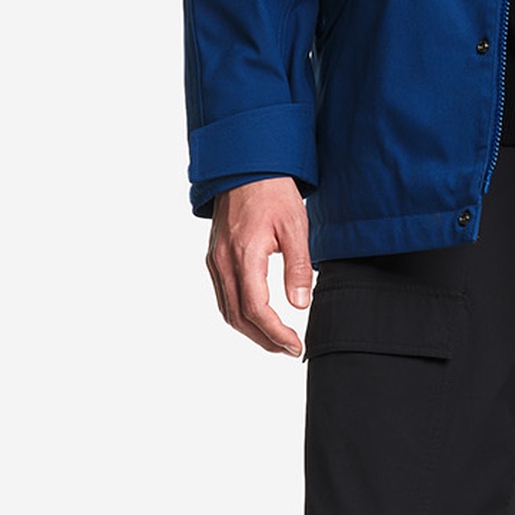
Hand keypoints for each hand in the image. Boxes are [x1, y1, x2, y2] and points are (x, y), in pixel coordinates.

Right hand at [207, 177, 313, 355]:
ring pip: (227, 310)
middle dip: (264, 339)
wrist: (245, 166)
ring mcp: (215, 260)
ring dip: (250, 331)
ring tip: (276, 340)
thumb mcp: (295, 227)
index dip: (276, 333)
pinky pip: (223, 295)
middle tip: (289, 349)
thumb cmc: (272, 191)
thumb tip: (300, 304)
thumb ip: (297, 267)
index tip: (295, 345)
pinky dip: (239, 314)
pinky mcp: (214, 256)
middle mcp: (223, 261)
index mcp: (244, 254)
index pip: (256, 309)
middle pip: (238, 317)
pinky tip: (257, 317)